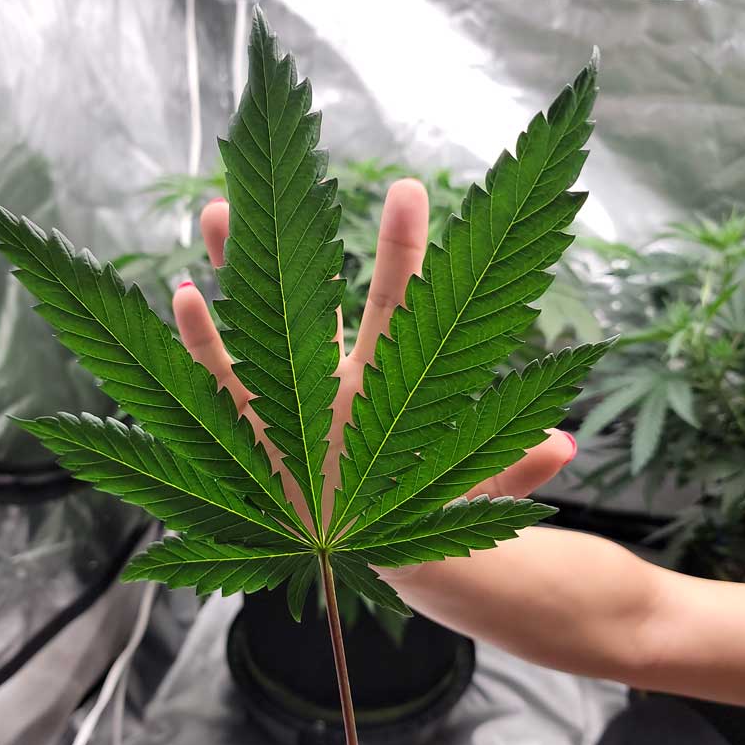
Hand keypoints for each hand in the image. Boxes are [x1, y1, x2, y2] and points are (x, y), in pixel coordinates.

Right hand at [173, 180, 575, 524]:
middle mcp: (338, 378)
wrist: (379, 566)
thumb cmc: (432, 523)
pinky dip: (203, 342)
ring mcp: (292, 400)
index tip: (406, 187)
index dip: (404, 250)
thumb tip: (560, 444)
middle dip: (304, 239)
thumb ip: (510, 472)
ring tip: (217, 209)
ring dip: (239, 270)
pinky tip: (184, 296)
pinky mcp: (253, 432)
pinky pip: (222, 380)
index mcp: (394, 381)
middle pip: (321, 296)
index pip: (402, 302)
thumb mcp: (472, 500)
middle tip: (287, 177)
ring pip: (260, 323)